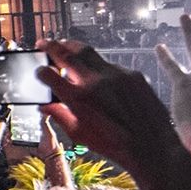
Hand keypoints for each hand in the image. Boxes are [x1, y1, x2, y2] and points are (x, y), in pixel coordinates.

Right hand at [38, 40, 190, 189]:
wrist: (152, 146)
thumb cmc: (114, 145)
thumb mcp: (80, 134)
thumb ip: (60, 115)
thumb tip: (45, 107)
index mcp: (78, 98)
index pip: (48, 74)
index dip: (40, 71)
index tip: (39, 70)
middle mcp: (95, 82)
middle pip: (67, 52)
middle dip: (52, 45)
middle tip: (44, 43)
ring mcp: (116, 75)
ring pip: (90, 53)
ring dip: (75, 50)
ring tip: (68, 49)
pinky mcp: (133, 74)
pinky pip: (111, 65)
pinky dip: (101, 68)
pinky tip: (101, 78)